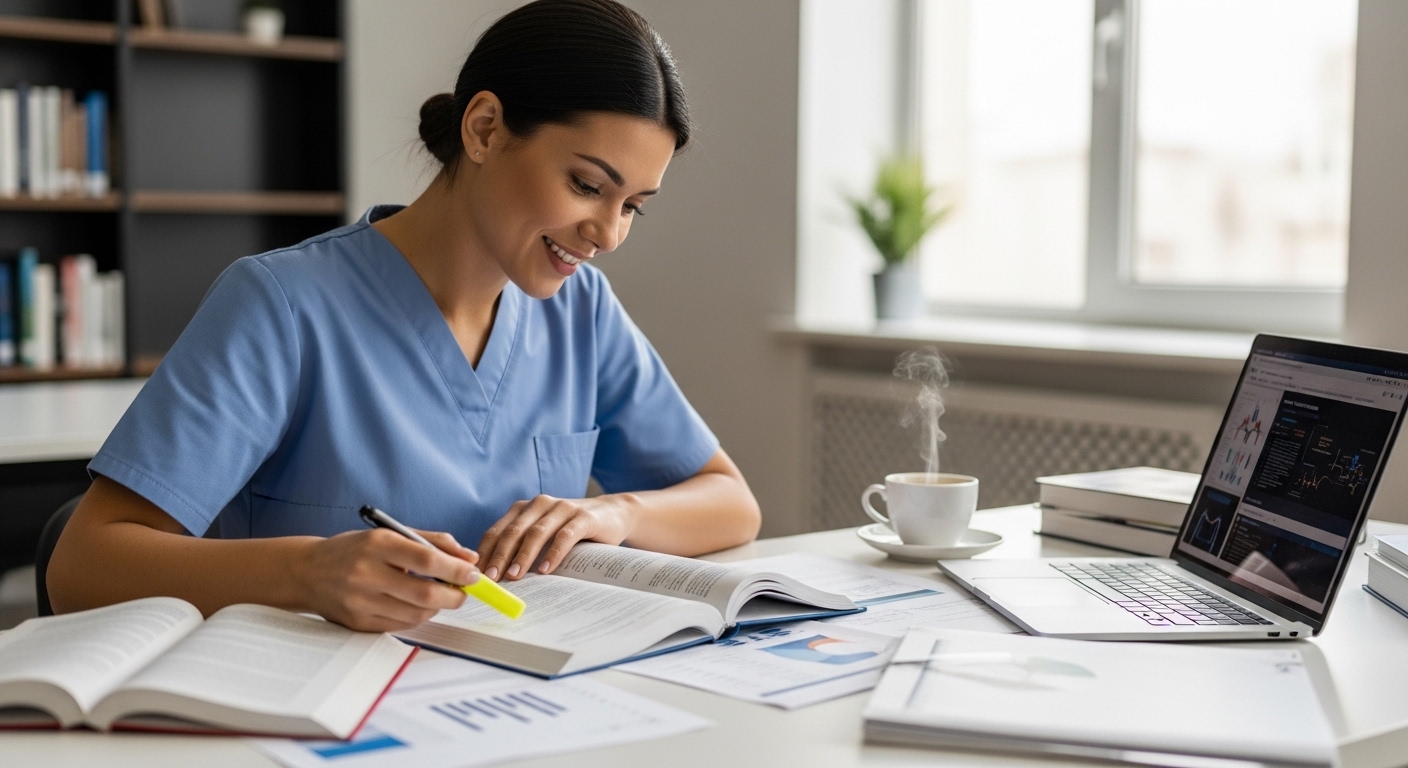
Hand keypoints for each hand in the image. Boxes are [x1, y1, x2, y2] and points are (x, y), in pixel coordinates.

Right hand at [293, 528, 479, 632]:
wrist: (307, 572)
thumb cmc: (354, 550)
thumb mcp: (389, 534)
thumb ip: (431, 541)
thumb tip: (468, 557)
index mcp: (376, 544)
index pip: (426, 558)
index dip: (456, 569)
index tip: (473, 574)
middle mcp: (366, 573)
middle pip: (424, 592)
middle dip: (454, 595)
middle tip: (464, 591)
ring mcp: (360, 601)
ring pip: (416, 613)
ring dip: (438, 607)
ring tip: (441, 596)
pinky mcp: (357, 623)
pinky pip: (401, 625)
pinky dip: (418, 617)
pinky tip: (419, 606)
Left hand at [478, 495, 635, 580]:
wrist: (613, 514)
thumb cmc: (572, 530)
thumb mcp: (544, 534)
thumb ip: (523, 547)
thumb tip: (496, 578)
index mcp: (524, 508)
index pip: (497, 531)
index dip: (485, 553)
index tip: (477, 575)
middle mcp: (540, 504)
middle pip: (513, 531)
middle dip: (499, 556)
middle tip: (491, 579)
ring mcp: (562, 508)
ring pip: (536, 532)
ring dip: (523, 555)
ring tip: (515, 576)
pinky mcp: (583, 517)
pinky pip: (564, 535)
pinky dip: (552, 553)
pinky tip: (545, 569)